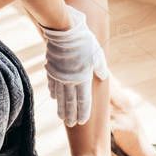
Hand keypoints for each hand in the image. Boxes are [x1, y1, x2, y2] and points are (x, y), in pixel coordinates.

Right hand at [40, 4, 108, 126]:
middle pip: (70, 102)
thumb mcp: (97, 53)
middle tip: (71, 124)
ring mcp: (59, 76)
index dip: (83, 112)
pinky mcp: (51, 69)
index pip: (83, 101)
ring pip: (60, 97)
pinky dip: (53, 93)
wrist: (63, 31)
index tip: (82, 121)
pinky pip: (52, 85)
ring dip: (61, 108)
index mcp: (83, 78)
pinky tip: (54, 98)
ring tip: (62, 118)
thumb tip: (104, 76)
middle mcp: (70, 80)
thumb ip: (100, 66)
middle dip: (71, 115)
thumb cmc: (84, 41)